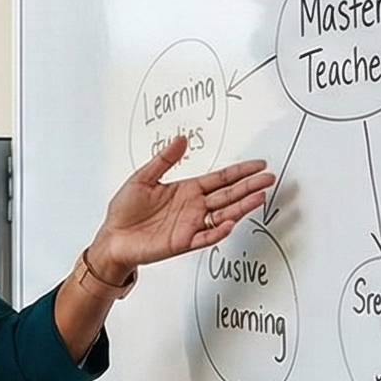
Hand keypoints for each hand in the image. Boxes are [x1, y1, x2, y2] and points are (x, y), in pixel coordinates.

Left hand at [91, 133, 276, 275]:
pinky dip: (218, 231)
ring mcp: (191, 225)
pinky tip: (230, 222)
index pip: (220, 179)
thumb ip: (164, 160)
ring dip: (242, 207)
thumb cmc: (124, 210)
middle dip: (249, 186)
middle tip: (269, 178)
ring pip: (223, 214)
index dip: (239, 171)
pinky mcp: (183, 242)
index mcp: (187, 190)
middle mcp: (194, 207)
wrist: (112, 238)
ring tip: (259, 197)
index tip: (258, 165)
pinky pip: (205, 237)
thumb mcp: (142, 178)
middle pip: (228, 195)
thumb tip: (181, 138)